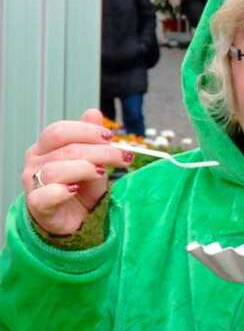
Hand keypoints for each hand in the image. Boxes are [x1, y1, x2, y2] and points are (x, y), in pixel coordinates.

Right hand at [21, 108, 131, 235]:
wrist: (75, 218)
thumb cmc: (82, 186)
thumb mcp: (93, 159)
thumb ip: (92, 137)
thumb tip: (93, 113)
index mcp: (46, 146)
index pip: (60, 130)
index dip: (87, 131)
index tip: (111, 137)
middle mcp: (35, 161)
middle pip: (65, 149)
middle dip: (99, 151)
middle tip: (122, 157)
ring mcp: (32, 183)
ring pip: (56, 170)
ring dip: (85, 169)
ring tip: (103, 173)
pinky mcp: (36, 205)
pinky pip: (44, 195)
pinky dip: (62, 191)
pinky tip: (76, 190)